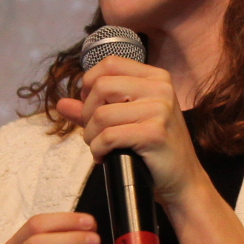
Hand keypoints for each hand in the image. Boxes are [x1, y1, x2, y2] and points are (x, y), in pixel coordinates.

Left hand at [53, 57, 206, 203]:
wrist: (182, 180)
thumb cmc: (153, 148)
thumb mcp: (127, 120)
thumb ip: (94, 109)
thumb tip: (61, 103)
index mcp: (155, 77)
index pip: (110, 64)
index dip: (89, 83)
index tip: (90, 106)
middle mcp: (160, 88)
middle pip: (101, 86)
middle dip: (87, 113)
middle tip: (93, 132)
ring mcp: (160, 110)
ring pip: (102, 114)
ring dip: (91, 136)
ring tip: (98, 147)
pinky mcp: (154, 133)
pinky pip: (109, 136)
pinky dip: (98, 149)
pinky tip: (103, 157)